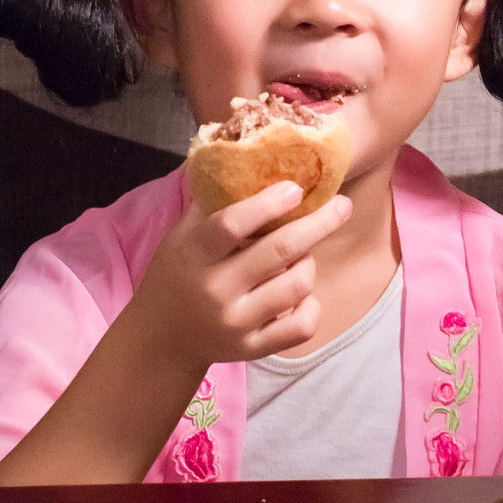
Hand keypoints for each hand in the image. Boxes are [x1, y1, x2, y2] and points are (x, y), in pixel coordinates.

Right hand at [127, 182, 352, 373]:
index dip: (266, 204)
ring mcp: (237, 324)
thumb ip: (211, 202)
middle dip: (319, 224)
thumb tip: (243, 153)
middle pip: (279, 252)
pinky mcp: (253, 349)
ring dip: (308, 264)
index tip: (295, 188)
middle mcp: (216, 291)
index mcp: (195, 255)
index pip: (231, 224)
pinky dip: (310, 305)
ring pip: (297, 286)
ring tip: (302, 256)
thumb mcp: (181, 236)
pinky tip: (301, 293)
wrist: (162, 339)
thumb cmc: (176, 275)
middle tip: (341, 206)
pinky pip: (301, 326)